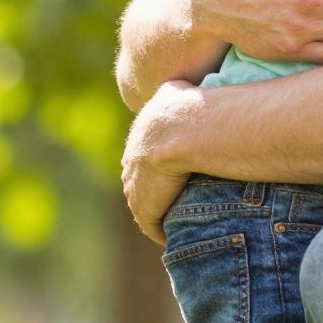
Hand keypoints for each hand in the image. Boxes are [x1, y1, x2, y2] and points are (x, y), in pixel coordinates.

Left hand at [122, 81, 201, 244]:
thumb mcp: (177, 90)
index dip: (163, 162)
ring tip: (180, 222)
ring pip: (145, 202)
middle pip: (141, 178)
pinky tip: (178, 235)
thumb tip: (182, 86)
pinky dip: (162, 230)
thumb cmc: (190, 106)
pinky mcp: (144, 204)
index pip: (147, 152)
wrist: (181, 127)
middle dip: (156, 189)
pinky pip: (151, 223)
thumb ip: (176, 90)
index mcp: (142, 133)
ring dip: (159, 212)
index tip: (181, 171)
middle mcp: (133, 157)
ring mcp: (136, 183)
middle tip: (179, 200)